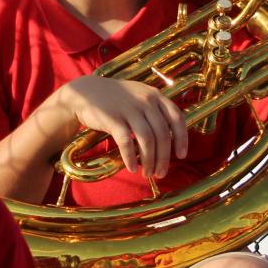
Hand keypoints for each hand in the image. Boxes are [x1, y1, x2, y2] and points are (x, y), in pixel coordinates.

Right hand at [53, 75, 187, 177]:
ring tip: (147, 174)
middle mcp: (145, 100)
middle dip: (164, 157)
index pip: (176, 117)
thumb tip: (171, 138)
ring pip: (147, 139)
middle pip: (162, 133)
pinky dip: (130, 157)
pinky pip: (126, 142)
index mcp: (155, 95)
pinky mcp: (112, 118)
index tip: (182, 155)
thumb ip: (155, 111)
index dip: (182, 138)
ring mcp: (129, 108)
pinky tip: (131, 168)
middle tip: (161, 173)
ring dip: (149, 160)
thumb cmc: (116, 99)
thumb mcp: (139, 97)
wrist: (84, 93)